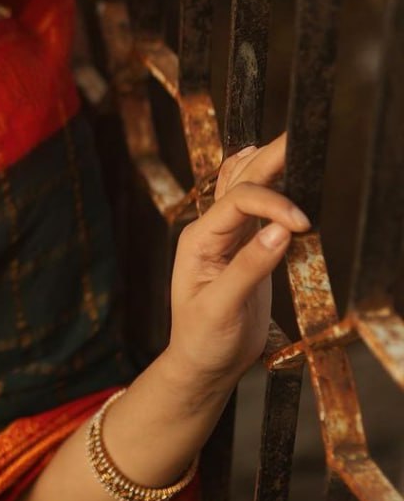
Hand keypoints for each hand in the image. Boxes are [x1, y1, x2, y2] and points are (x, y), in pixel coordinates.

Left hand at [164, 133, 308, 392]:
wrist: (203, 365)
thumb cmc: (204, 341)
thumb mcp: (222, 310)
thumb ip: (249, 268)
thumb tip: (281, 231)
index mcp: (198, 241)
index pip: (238, 203)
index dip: (273, 205)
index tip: (303, 225)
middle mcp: (210, 232)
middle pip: (239, 183)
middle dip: (269, 159)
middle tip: (297, 136)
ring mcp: (226, 238)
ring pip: (246, 189)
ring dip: (267, 164)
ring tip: (289, 140)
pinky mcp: (245, 249)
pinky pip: (254, 208)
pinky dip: (266, 185)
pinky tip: (268, 162)